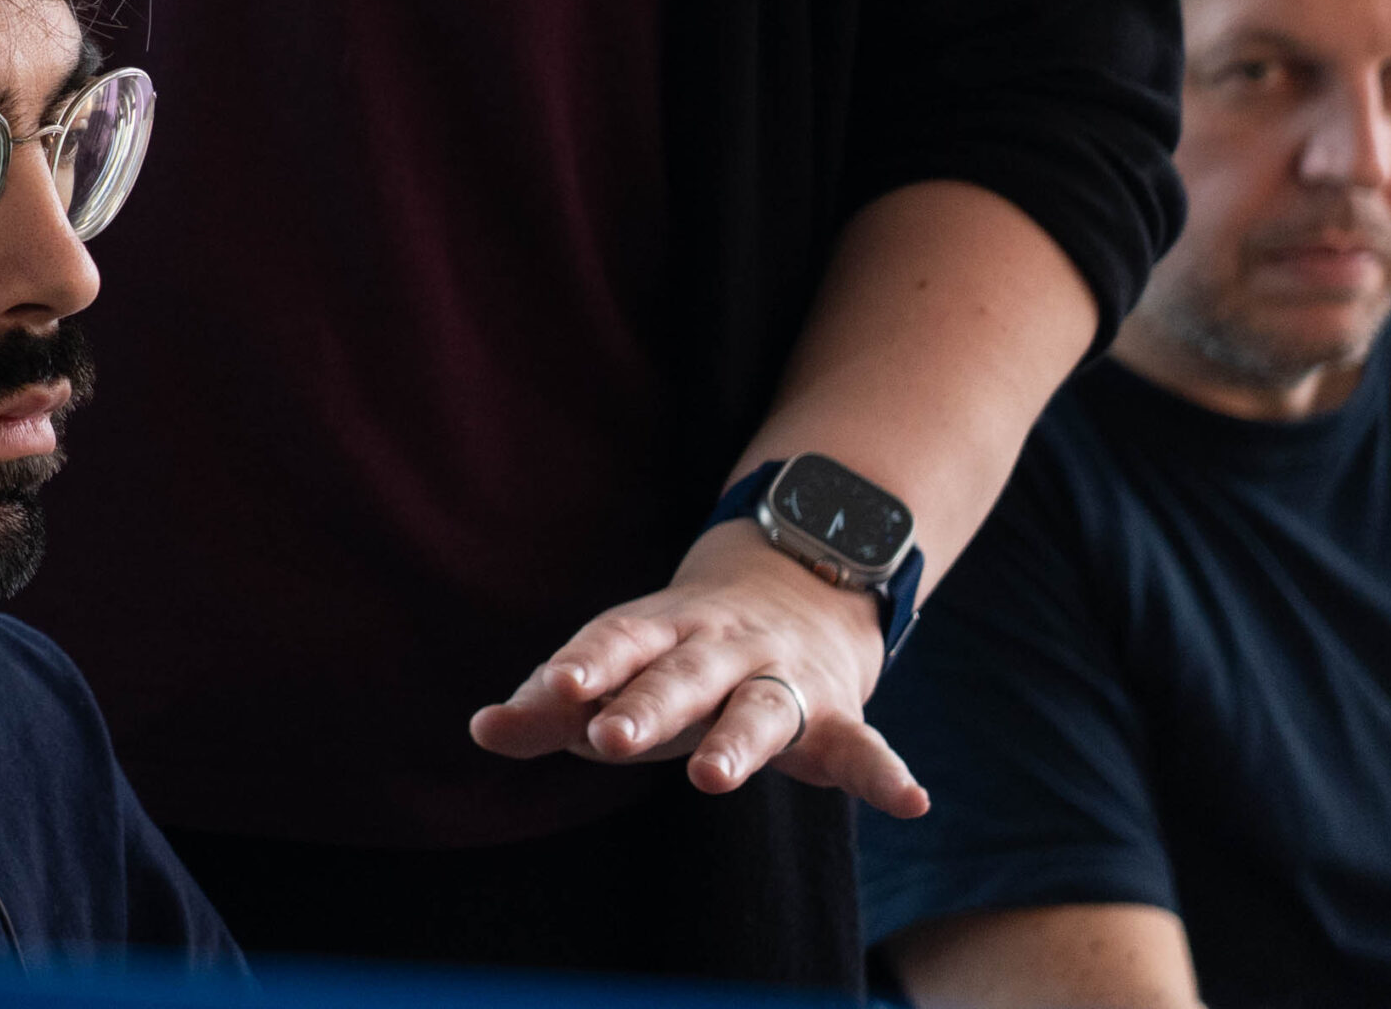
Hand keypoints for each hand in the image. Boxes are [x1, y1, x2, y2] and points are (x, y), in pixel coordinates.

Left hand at [467, 521, 928, 816]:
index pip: (616, 641)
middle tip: (609, 738)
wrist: (798, 587)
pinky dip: (887, 775)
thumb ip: (550, 708)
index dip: (584, 663)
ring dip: (739, 742)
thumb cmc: (681, 653)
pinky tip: (912, 803)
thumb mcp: (618, 669)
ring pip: (760, 707)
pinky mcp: (834, 717)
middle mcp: (719, 647)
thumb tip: (477, 731)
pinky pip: (863, 748)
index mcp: (660, 632)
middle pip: (680, 676)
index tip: (551, 688)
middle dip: (647, 706)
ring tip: (713, 780)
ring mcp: (780, 676)